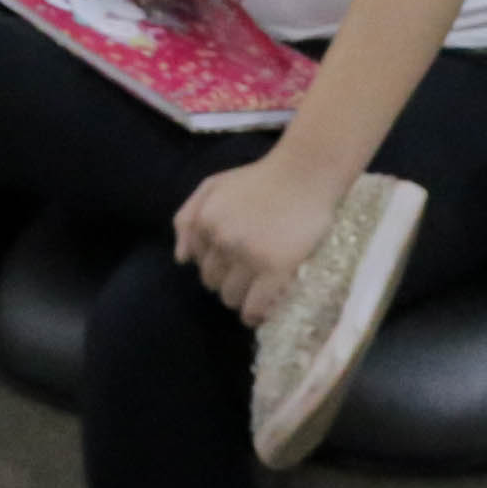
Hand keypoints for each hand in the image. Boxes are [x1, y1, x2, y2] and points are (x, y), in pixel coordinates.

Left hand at [176, 153, 346, 327]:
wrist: (305, 173)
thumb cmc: (260, 178)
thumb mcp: (214, 186)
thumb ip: (188, 216)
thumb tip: (181, 259)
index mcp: (205, 221)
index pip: (198, 263)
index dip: (217, 265)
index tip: (234, 262)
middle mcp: (222, 240)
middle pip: (213, 283)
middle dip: (228, 280)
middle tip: (249, 273)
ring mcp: (248, 255)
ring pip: (231, 298)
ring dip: (242, 298)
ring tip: (258, 289)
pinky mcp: (274, 269)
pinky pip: (255, 307)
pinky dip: (256, 314)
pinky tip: (263, 310)